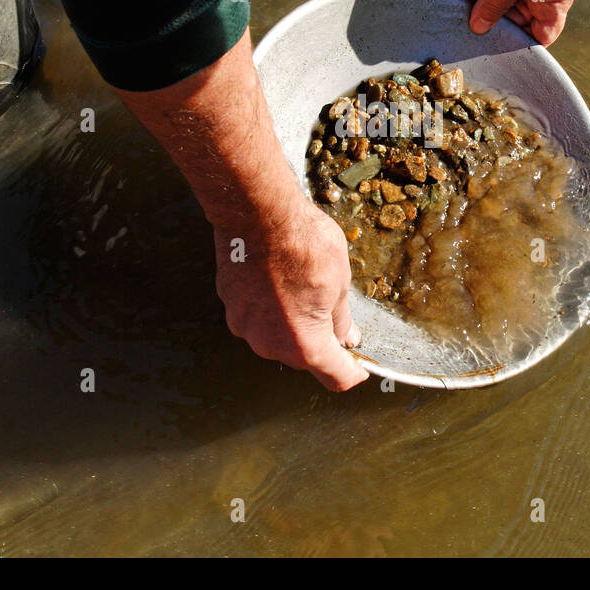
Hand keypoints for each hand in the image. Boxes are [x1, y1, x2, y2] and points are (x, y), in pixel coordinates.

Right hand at [213, 190, 368, 391]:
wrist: (258, 213)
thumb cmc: (303, 244)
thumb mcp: (340, 282)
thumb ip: (340, 319)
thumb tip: (345, 336)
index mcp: (305, 344)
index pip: (335, 377)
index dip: (351, 374)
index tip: (359, 369)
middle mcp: (270, 344)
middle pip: (304, 357)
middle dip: (321, 341)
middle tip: (333, 313)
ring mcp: (245, 326)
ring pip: (277, 336)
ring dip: (292, 322)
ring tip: (302, 286)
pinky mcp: (230, 306)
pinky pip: (257, 317)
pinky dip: (270, 307)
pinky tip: (279, 279)